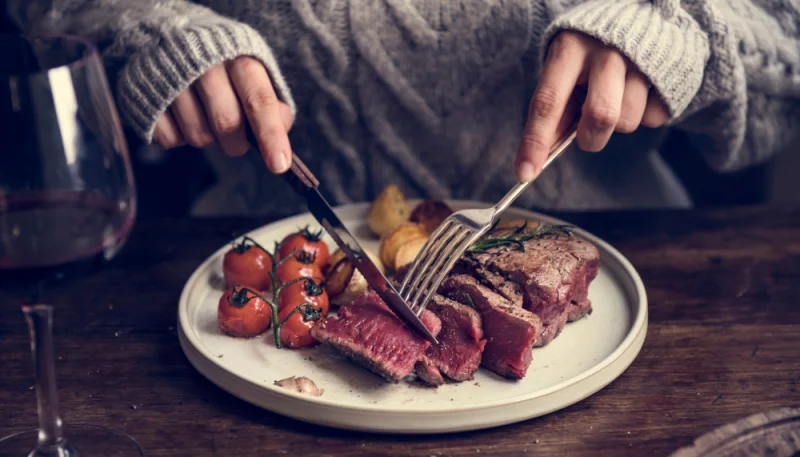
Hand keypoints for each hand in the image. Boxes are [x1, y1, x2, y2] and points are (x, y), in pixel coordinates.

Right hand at [152, 56, 293, 173]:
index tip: (279, 165)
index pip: (259, 101)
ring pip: (199, 137)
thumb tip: (280, 133)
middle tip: (236, 140)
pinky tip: (182, 116)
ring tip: (206, 118)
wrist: (167, 34)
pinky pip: (171, 139)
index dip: (271, 135)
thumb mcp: (254, 72)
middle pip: (227, 124)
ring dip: (209, 140)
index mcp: (238, 58)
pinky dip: (181, 137)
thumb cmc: (222, 63)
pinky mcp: (147, 96)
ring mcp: (172, 79)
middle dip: (236, 144)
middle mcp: (204, 64)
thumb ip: (271, 103)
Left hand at [515, 31, 669, 181]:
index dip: (535, 141)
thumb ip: (556, 107)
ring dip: (617, 123)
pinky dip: (643, 114)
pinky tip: (638, 92)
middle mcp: (607, 51)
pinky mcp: (669, 72)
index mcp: (570, 49)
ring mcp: (642, 61)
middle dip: (590, 138)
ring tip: (616, 98)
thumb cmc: (589, 55)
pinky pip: (653, 118)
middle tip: (586, 134)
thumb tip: (543, 153)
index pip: (548, 102)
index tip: (525, 173)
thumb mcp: (565, 69)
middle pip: (600, 116)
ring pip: (628, 122)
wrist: (639, 20)